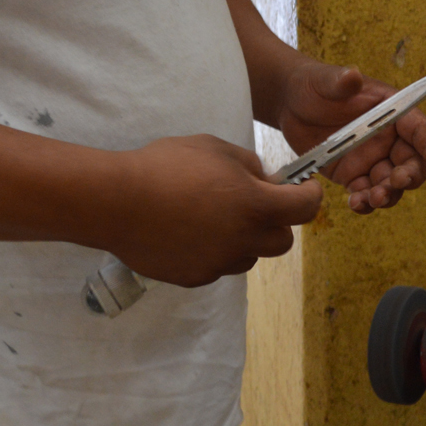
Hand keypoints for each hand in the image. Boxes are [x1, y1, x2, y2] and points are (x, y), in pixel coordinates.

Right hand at [102, 134, 321, 286]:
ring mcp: (219, 263)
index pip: (305, 209)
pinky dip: (215, 251)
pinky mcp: (196, 277)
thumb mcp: (214, 148)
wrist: (117, 202)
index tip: (303, 189)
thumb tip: (265, 179)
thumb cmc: (165, 166)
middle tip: (255, 204)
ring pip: (250, 256)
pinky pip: (219, 266)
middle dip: (276, 223)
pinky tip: (190, 232)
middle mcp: (243, 240)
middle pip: (282, 241)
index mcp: (254, 205)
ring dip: (245, 239)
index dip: (309, 196)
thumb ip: (248, 165)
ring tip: (215, 217)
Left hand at [276, 62, 425, 214]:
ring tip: (372, 198)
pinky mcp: (353, 176)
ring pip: (391, 184)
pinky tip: (355, 203)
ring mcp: (372, 159)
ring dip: (388, 194)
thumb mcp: (326, 81)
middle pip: (412, 162)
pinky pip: (366, 193)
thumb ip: (340, 82)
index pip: (420, 129)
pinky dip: (365, 202)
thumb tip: (352, 75)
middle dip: (410, 176)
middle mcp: (388, 138)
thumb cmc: (315, 85)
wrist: (291, 104)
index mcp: (392, 111)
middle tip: (396, 183)